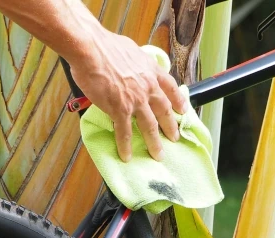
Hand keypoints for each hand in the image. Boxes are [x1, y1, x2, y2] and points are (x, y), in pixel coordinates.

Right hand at [68, 31, 190, 161]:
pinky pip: (125, 132)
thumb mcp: (131, 50)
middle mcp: (148, 87)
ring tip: (158, 154)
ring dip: (154, 143)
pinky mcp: (120, 110)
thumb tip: (134, 65)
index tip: (183, 110)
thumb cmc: (104, 45)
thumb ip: (137, 62)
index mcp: (151, 70)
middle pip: (164, 111)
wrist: (90, 49)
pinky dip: (126, 146)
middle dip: (171, 126)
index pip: (171, 87)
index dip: (178, 100)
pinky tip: (127, 156)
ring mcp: (136, 100)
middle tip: (174, 138)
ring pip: (149, 126)